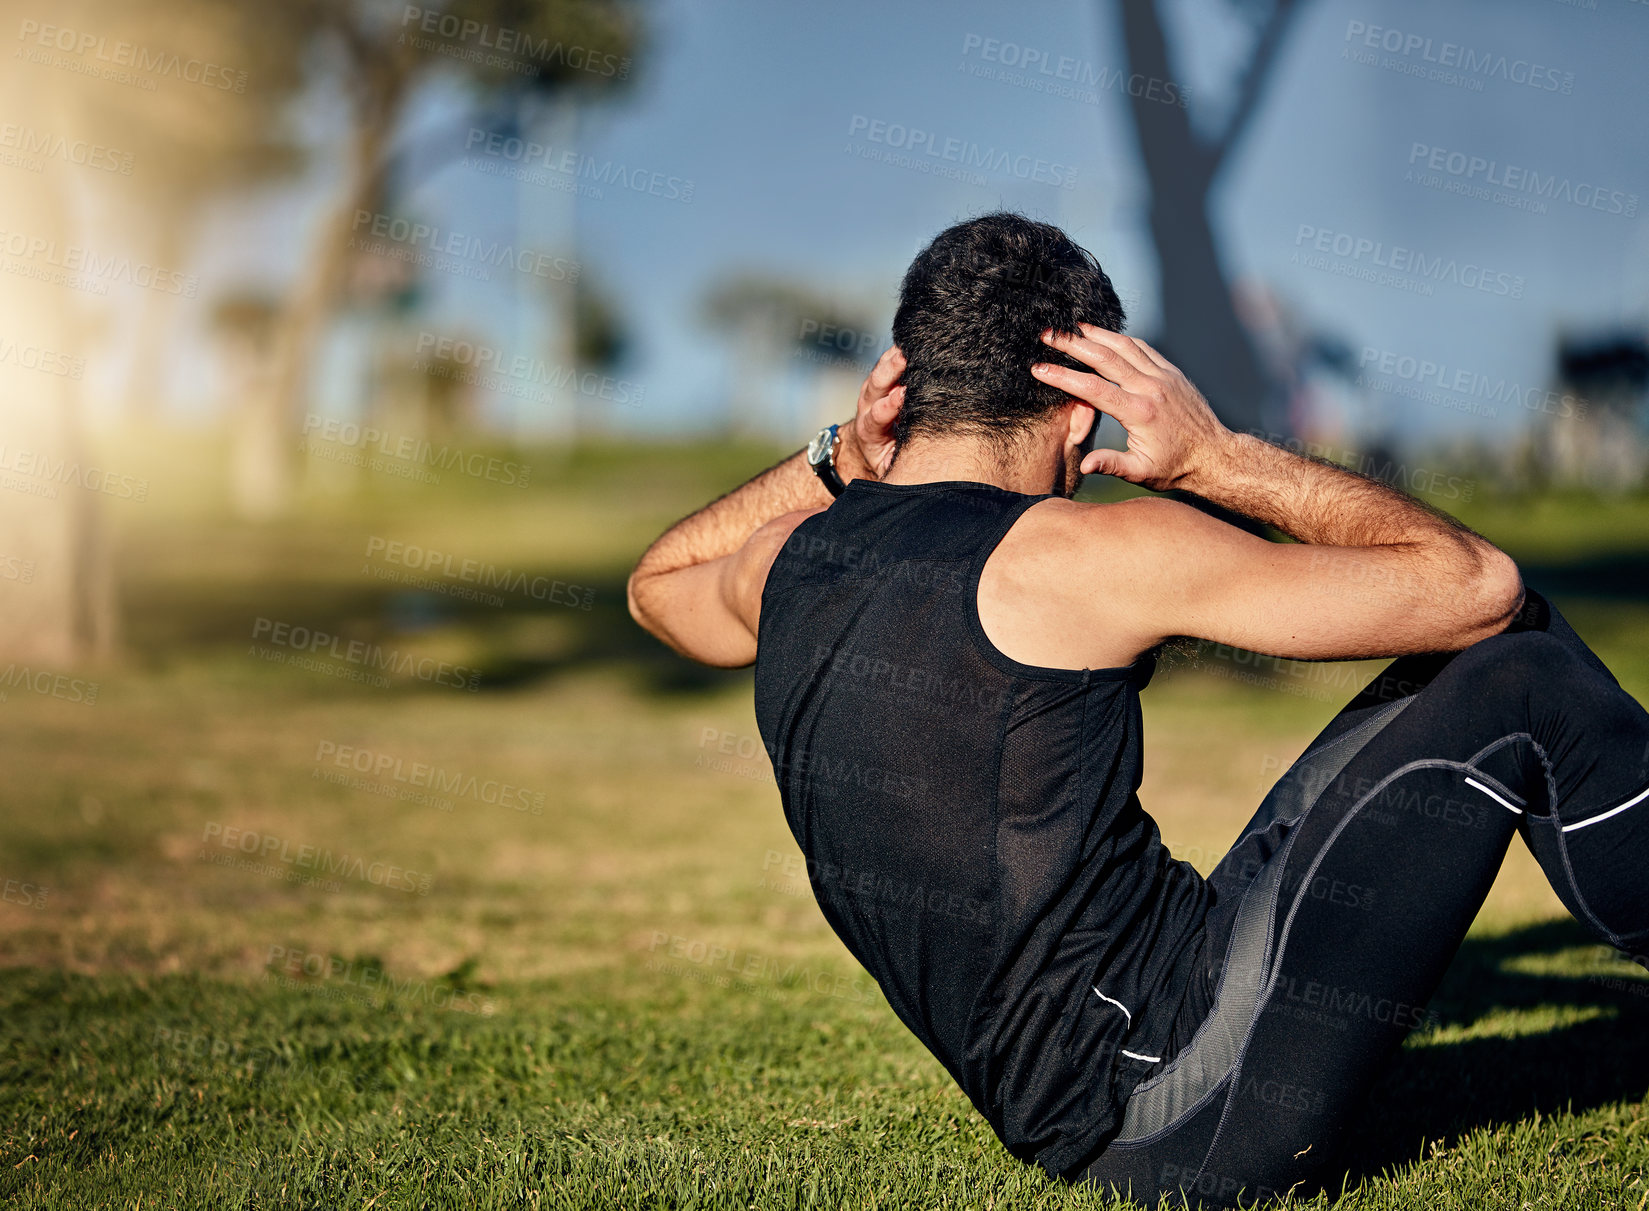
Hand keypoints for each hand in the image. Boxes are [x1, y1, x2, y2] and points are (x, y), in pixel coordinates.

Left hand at [836, 346, 904, 481]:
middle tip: (902, 359)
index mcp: (868, 431)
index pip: (876, 416)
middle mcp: (867, 407)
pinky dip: (897, 352)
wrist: (872, 444)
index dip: (887, 406)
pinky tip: (910, 341)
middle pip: (874, 387)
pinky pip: (887, 363)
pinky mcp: (880, 380)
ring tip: (907, 344)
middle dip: (888, 372)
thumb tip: (912, 468)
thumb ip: (896, 463)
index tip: (901, 396)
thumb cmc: (887, 457)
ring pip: (880, 372)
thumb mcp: (889, 466)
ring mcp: (872, 392)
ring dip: (892, 358)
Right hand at [1031, 325, 1231, 491]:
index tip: (1039, 368)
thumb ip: (1112, 465)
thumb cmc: (1175, 467)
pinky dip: (1121, 338)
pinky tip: (1104, 335)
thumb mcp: (1142, 473)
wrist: (1215, 455)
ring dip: (1096, 334)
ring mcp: (1164, 376)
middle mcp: (1151, 388)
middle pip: (1106, 357)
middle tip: (1048, 334)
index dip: (1063, 377)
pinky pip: (1143, 348)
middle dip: (1073, 344)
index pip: (1093, 389)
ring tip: (1071, 326)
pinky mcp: (1172, 372)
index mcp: (1140, 413)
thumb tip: (1084, 465)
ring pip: (1125, 345)